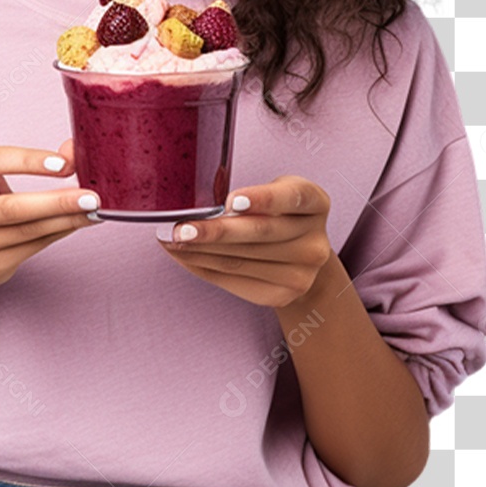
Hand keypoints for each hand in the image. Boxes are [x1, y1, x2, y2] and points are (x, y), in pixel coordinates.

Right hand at [0, 138, 102, 291]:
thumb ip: (35, 162)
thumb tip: (74, 151)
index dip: (29, 162)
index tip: (64, 164)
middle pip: (12, 208)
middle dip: (56, 202)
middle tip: (90, 197)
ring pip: (28, 231)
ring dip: (66, 220)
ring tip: (94, 210)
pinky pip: (35, 247)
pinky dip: (61, 232)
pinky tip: (79, 222)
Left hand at [156, 175, 331, 308]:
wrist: (302, 258)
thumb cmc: (280, 213)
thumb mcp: (277, 191)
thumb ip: (254, 194)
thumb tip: (199, 204)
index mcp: (315, 202)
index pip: (290, 197)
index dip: (261, 199)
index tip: (230, 201)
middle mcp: (314, 242)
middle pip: (259, 234)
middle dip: (214, 231)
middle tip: (179, 228)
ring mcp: (302, 274)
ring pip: (239, 260)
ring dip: (198, 250)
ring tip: (170, 240)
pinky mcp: (281, 295)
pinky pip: (232, 280)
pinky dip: (202, 267)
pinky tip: (183, 256)